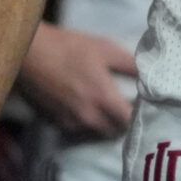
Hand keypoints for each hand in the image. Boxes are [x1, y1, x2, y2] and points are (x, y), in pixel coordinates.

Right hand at [17, 23, 136, 139]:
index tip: (140, 104)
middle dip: (123, 122)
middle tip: (125, 106)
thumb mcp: (106, 49)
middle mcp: (88, 117)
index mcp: (103, 99)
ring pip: (96, 133)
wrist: (30, 53)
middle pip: (114, 132)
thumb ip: (131, 65)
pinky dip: (86, 123)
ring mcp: (69, 122)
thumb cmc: (70, 47)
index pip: (129, 122)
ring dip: (104, 124)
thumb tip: (150, 77)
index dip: (138, 115)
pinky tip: (86, 107)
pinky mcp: (54, 122)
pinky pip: (78, 130)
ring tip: (107, 107)